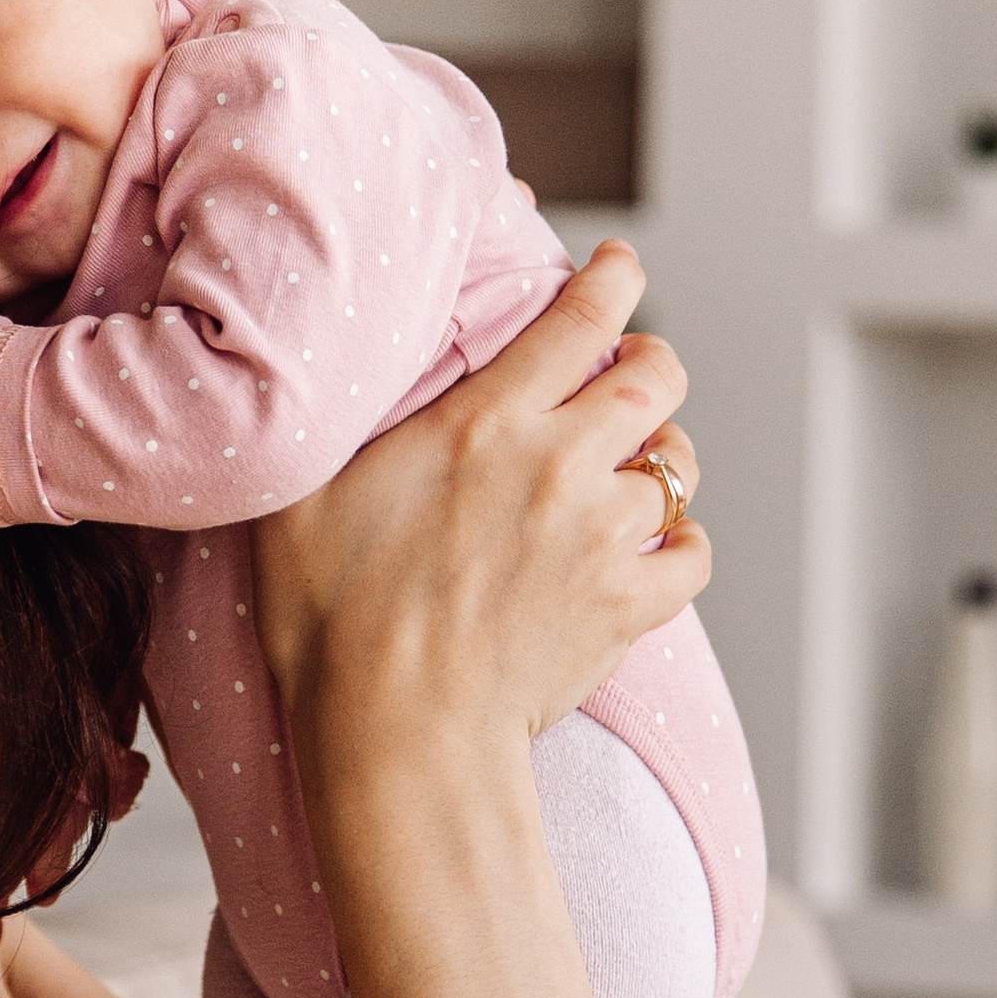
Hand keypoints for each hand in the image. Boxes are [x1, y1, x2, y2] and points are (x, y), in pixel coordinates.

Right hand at [253, 242, 709, 771]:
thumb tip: (329, 378)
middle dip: (652, 362)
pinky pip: (693, 554)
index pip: (579, 318)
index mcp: (485, 423)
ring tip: (636, 468)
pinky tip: (654, 551)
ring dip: (661, 458)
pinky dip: (681, 547)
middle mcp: (559, 464)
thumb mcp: (303, 497)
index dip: (612, 278)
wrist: (394, 732)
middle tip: (634, 371)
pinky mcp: (627, 604)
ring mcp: (602, 536)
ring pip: (678, 464)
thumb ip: (340, 426)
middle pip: (656, 376)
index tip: (618, 266)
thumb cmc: (330, 619)